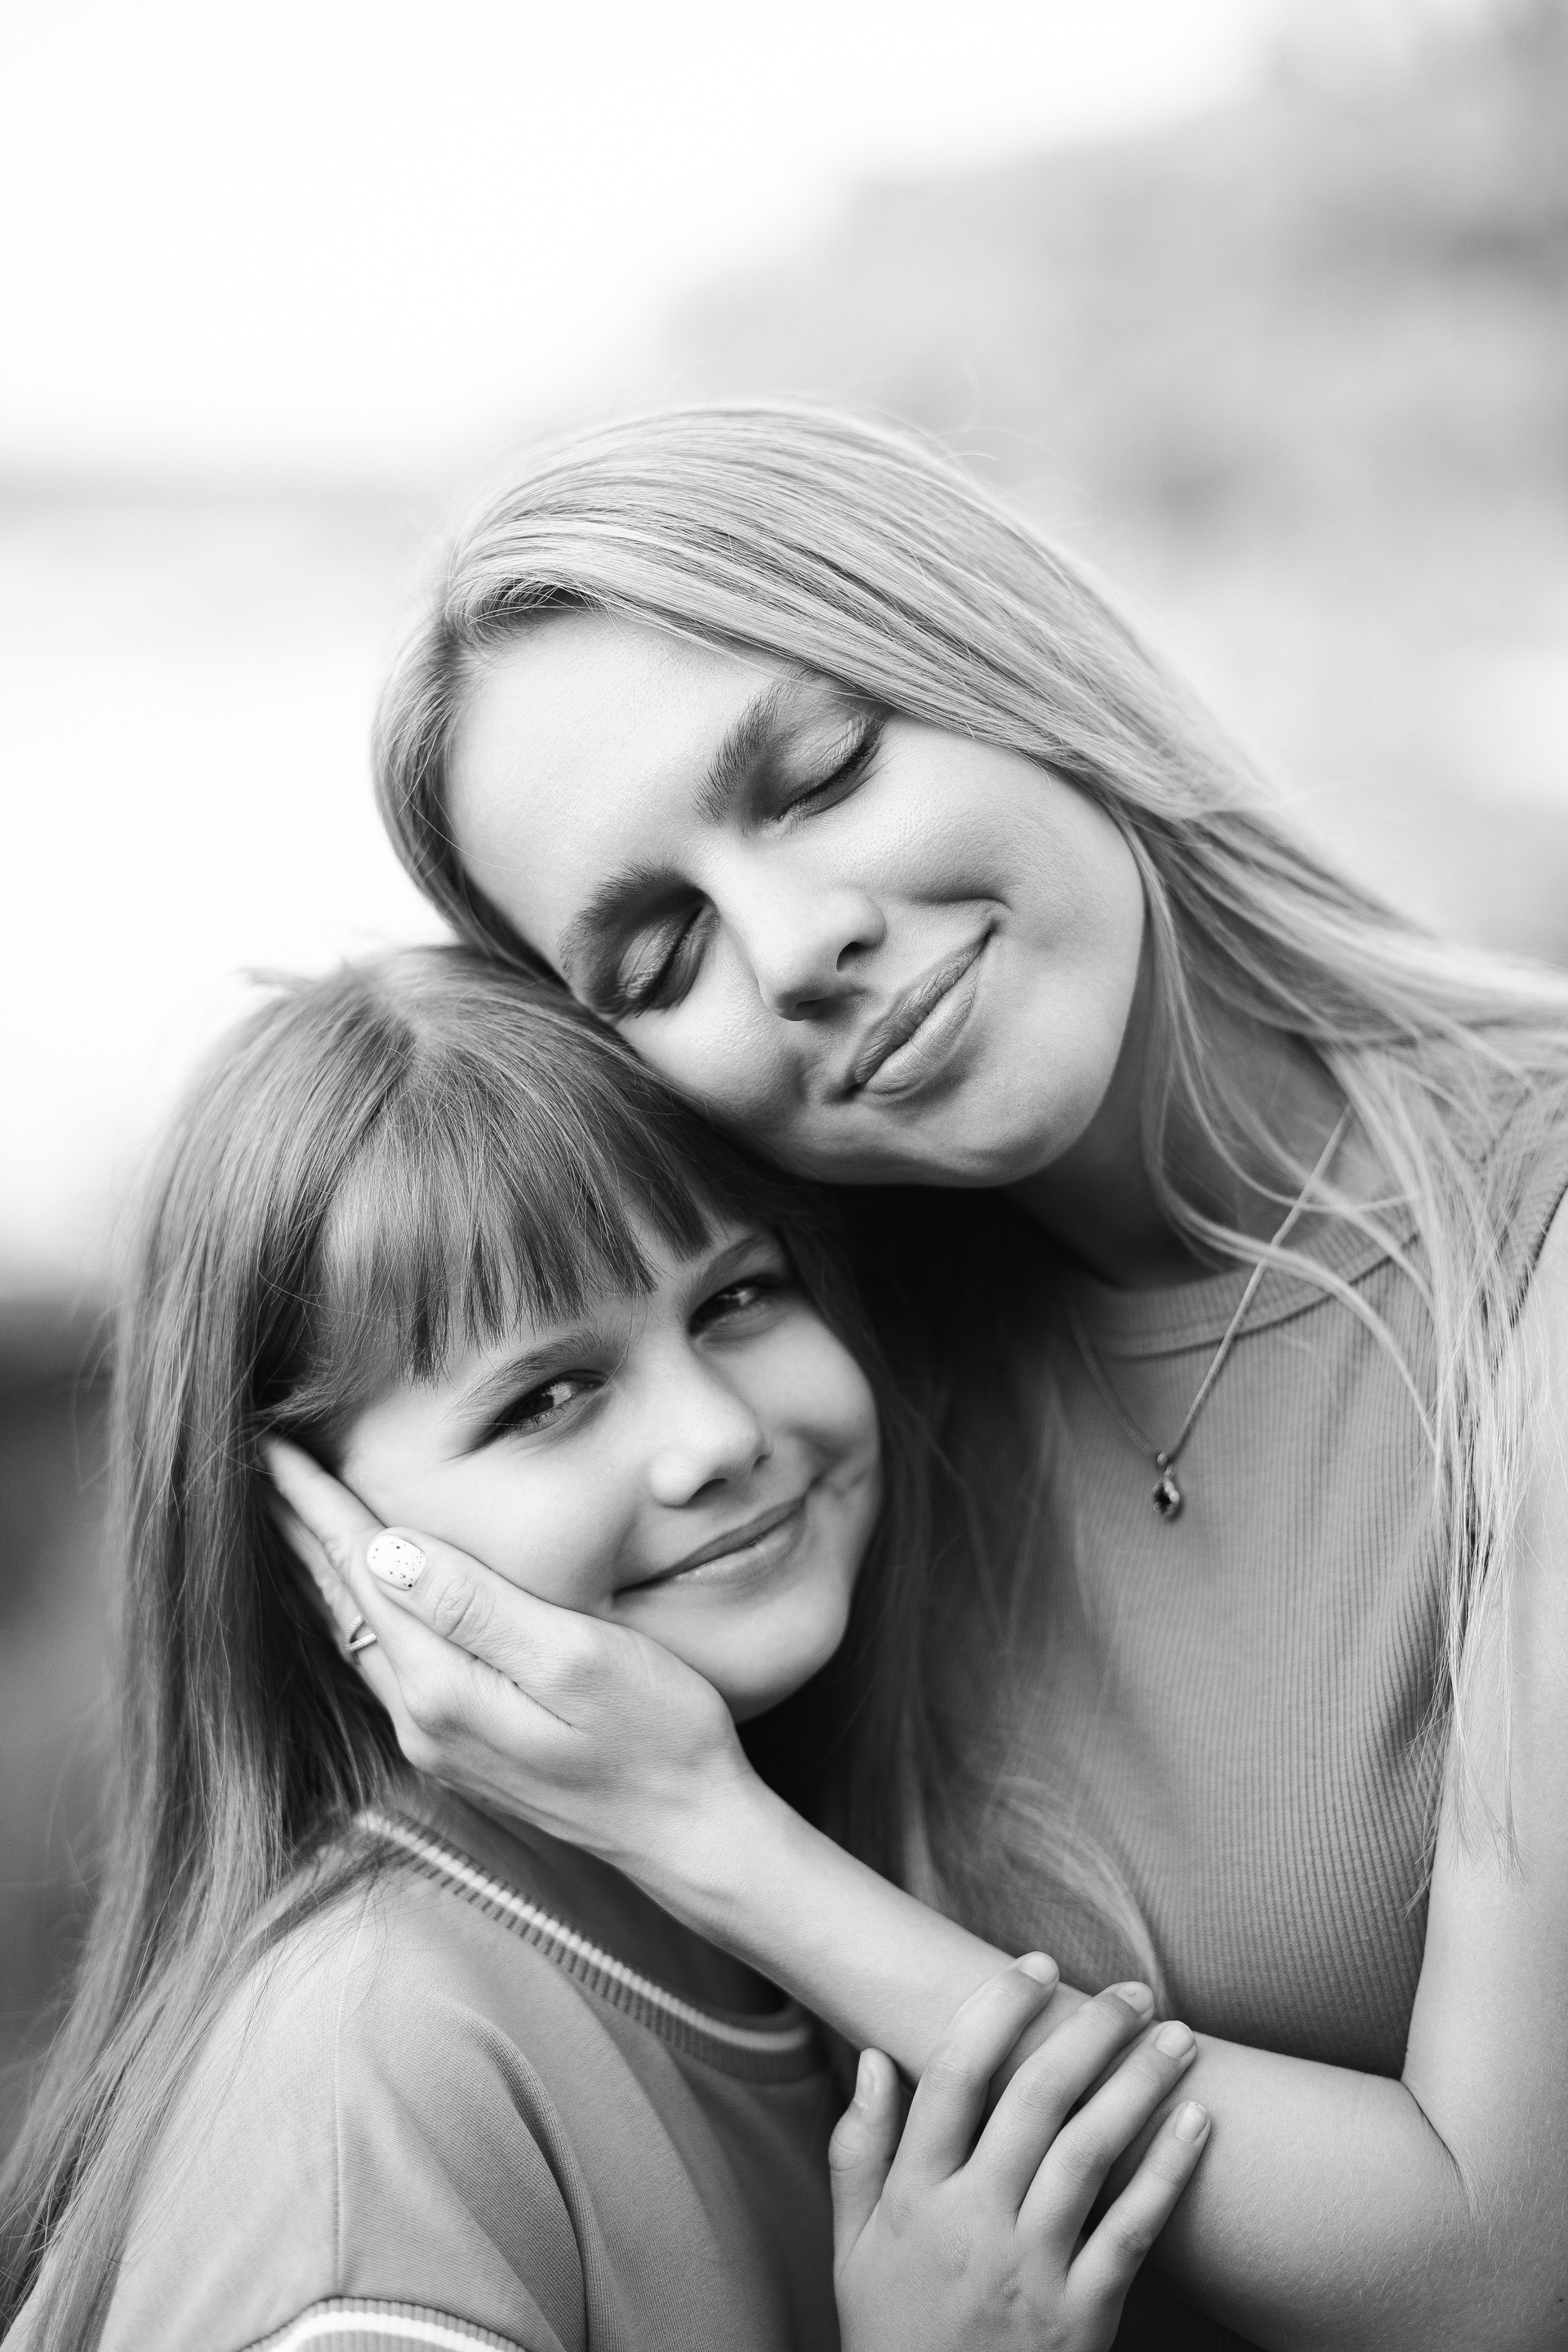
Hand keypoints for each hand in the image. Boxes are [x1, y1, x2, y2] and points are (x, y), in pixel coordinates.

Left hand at [265, 1439, 752, 1880]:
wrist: (691, 1835)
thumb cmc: (658, 1736)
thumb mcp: (578, 1657)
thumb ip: (479, 1606)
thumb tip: (391, 1550)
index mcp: (445, 1687)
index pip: (365, 1569)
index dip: (318, 1505)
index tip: (274, 1448)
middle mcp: (423, 1721)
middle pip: (345, 1603)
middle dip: (302, 1531)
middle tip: (262, 1466)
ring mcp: (438, 1742)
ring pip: (357, 1636)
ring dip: (323, 1572)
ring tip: (293, 1518)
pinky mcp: (462, 1751)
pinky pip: (384, 1665)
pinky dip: (359, 1612)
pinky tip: (359, 1595)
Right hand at [830, 1961, 1209, 2351]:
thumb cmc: (894, 2334)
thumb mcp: (852, 2248)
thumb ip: (859, 2151)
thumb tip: (875, 2058)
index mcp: (914, 2199)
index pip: (955, 2078)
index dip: (998, 2011)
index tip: (1035, 1966)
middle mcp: (973, 2224)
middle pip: (1036, 2101)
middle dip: (1088, 2032)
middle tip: (1129, 1989)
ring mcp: (1032, 2271)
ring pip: (1091, 2152)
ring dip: (1140, 2084)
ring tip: (1176, 2035)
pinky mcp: (1084, 2317)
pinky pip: (1133, 2232)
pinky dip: (1169, 2172)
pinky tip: (1197, 2123)